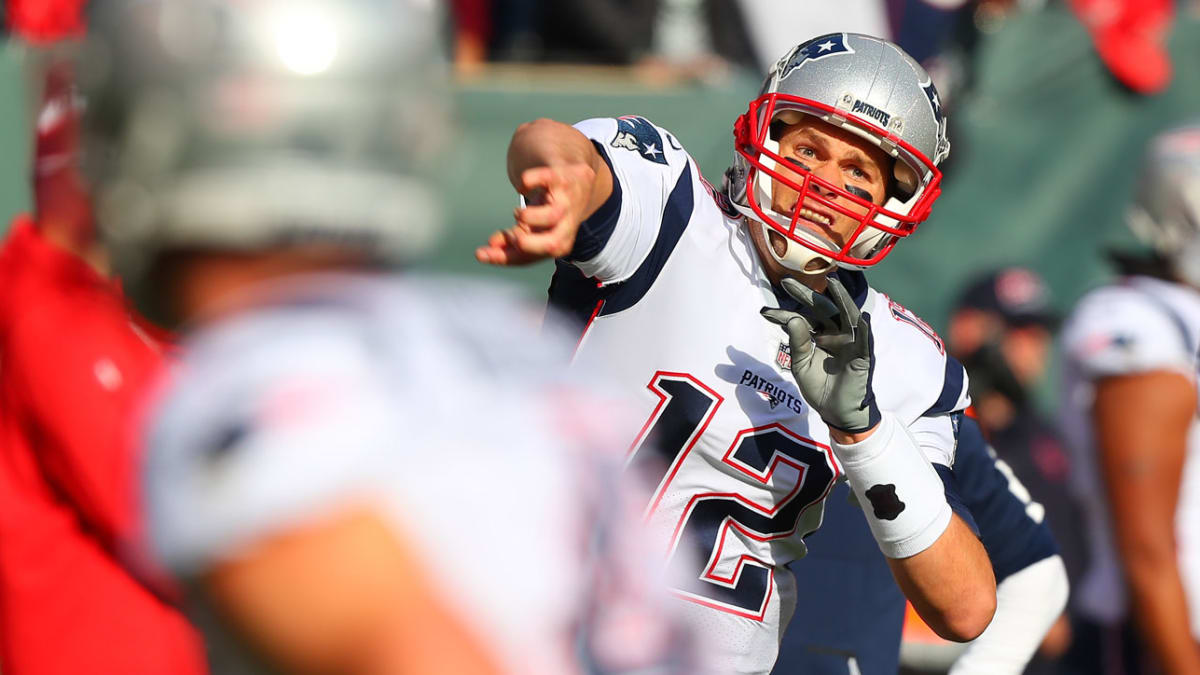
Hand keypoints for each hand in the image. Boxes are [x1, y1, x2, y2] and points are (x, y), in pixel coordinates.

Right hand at [475, 163, 596, 265]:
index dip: (504, 257)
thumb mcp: (532, 227)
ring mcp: (567, 202)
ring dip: (528, 216)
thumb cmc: (551, 207)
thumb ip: (511, 240)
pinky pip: (547, 178)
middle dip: (527, 244)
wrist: (578, 178)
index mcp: (559, 243)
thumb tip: (489, 248)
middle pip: (554, 245)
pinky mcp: (563, 179)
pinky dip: (529, 180)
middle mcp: (567, 226)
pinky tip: (524, 183)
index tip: (480, 253)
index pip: (533, 257)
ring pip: (552, 215)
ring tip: (518, 213)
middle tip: (511, 235)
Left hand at [761, 277, 880, 433]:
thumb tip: (792, 318)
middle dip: (806, 295)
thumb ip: (797, 342)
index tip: (764, 312)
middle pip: (823, 309)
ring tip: (833, 284)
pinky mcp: (862, 356)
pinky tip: (860, 317)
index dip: (784, 314)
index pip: (802, 319)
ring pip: (847, 316)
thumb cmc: (818, 387)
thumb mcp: (800, 364)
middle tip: (787, 282)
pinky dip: (863, 328)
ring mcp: (850, 342)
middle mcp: (836, 334)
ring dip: (842, 299)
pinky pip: (864, 341)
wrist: (834, 411)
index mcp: (820, 335)